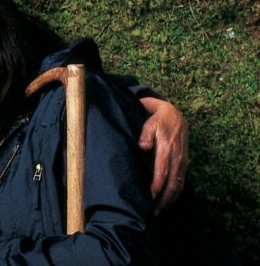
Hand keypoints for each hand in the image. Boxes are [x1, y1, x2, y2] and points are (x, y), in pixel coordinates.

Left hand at [138, 96, 189, 212]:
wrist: (175, 115)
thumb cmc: (158, 120)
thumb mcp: (150, 123)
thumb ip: (146, 134)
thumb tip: (143, 146)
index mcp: (167, 150)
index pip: (162, 172)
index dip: (157, 186)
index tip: (150, 197)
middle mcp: (177, 159)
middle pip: (172, 184)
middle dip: (163, 199)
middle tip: (152, 212)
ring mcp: (182, 162)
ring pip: (178, 185)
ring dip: (170, 200)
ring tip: (159, 211)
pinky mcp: (184, 163)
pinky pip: (181, 182)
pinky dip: (176, 194)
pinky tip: (169, 201)